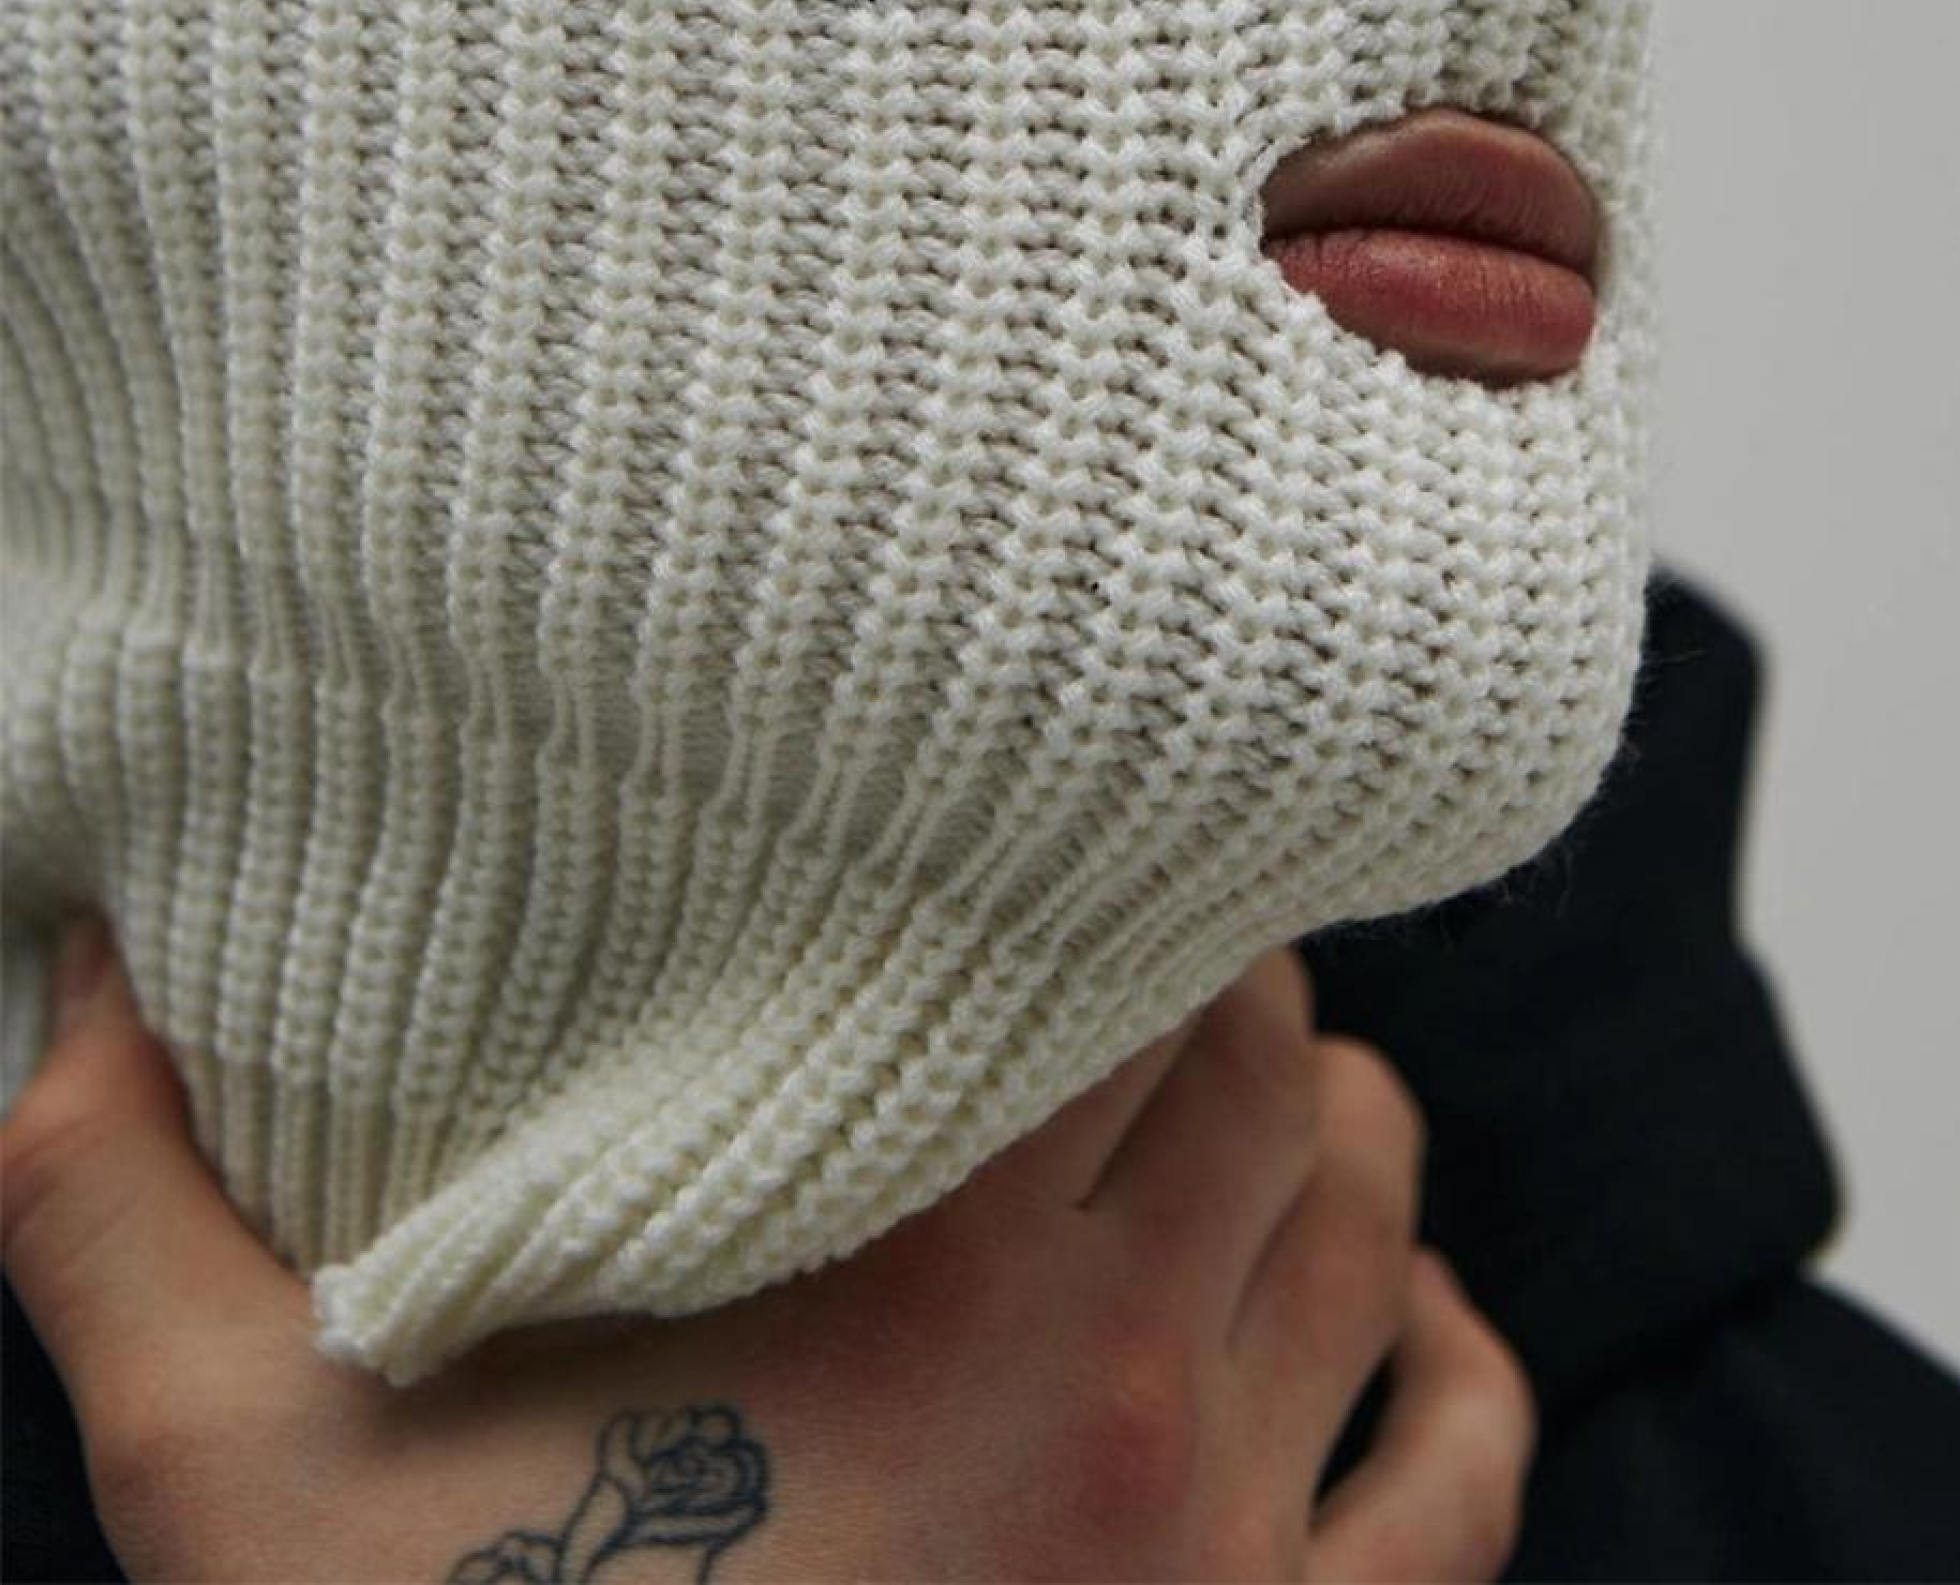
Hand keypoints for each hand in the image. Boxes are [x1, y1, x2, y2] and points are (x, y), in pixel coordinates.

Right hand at [1, 918, 1534, 1582]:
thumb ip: (125, 1213)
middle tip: (1127, 917)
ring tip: (1251, 1057)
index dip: (1093, 860)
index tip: (1046, 807)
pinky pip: (1460, 1471)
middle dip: (1207, 967)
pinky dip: (1454, 1357)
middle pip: (1264, 1062)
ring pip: (1374, 1215)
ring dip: (1335, 1112)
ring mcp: (1234, 1545)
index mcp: (920, 1287)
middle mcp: (1122, 1389)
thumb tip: (62, 975)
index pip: (1102, 962)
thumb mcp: (237, 1487)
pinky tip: (1402, 1296)